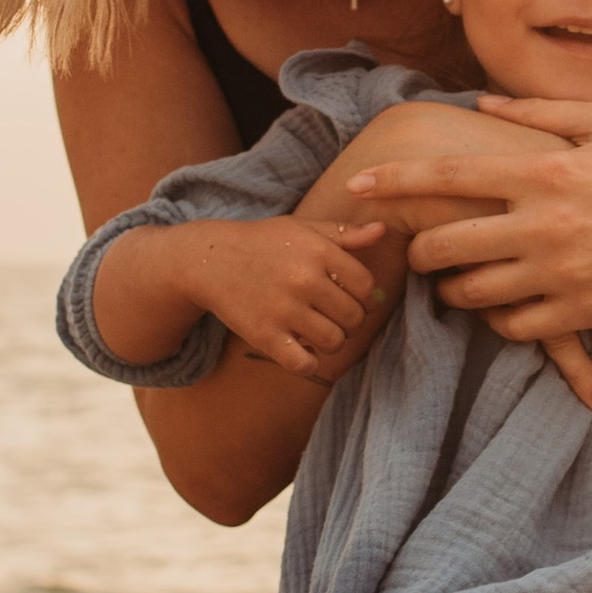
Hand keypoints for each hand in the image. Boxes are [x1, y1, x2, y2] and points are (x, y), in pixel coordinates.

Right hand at [170, 217, 389, 376]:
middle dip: (350, 321)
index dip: (364, 296)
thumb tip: (383, 230)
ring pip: (334, 342)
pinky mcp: (264, 335)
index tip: (348, 298)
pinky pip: (304, 364)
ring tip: (319, 333)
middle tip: (333, 317)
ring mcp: (284, 309)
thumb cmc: (262, 243)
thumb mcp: (301, 228)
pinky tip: (301, 351)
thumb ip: (344, 234)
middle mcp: (304, 279)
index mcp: (318, 252)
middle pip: (354, 317)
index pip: (367, 286)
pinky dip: (308, 363)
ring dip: (332, 342)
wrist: (209, 259)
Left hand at [348, 96, 591, 335]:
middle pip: (448, 245)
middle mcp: (548, 223)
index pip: (451, 175)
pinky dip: (500, 319)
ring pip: (475, 294)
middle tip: (417, 249)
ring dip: (455, 289)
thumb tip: (482, 104)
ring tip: (455, 280)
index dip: (397, 183)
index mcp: (548, 170)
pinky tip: (504, 305)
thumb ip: (539, 114)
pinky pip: (517, 328)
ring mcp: (566, 273)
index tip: (358, 187)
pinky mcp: (588, 313)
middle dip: (420, 250)